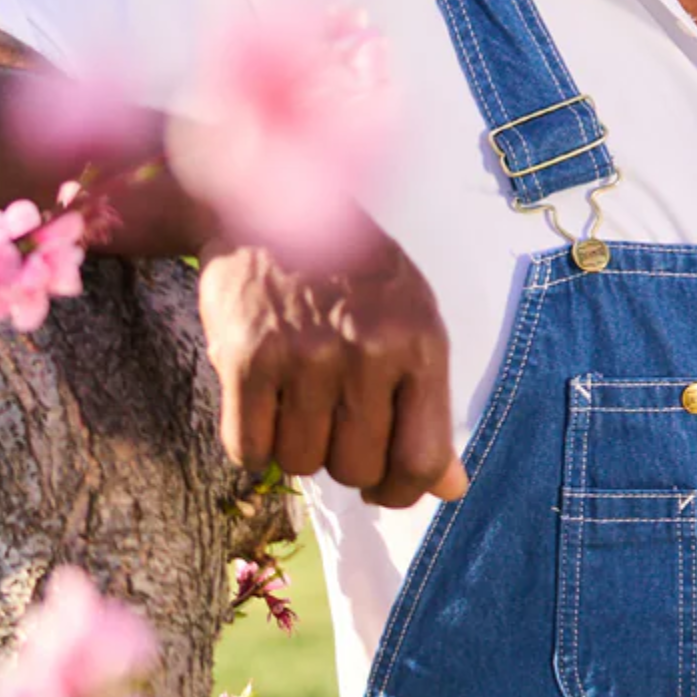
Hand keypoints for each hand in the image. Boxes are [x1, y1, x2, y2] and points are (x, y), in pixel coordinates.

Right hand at [197, 227, 467, 507]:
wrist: (273, 204)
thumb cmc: (354, 273)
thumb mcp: (412, 321)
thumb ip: (430, 405)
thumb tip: (450, 488)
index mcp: (421, 342)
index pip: (421, 458)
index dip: (401, 491)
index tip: (384, 489)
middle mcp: (368, 351)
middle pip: (357, 469)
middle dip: (344, 462)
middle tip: (333, 421)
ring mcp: (306, 355)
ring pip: (300, 463)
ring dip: (296, 447)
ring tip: (298, 398)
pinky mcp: (247, 359)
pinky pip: (247, 449)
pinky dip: (252, 443)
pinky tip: (263, 403)